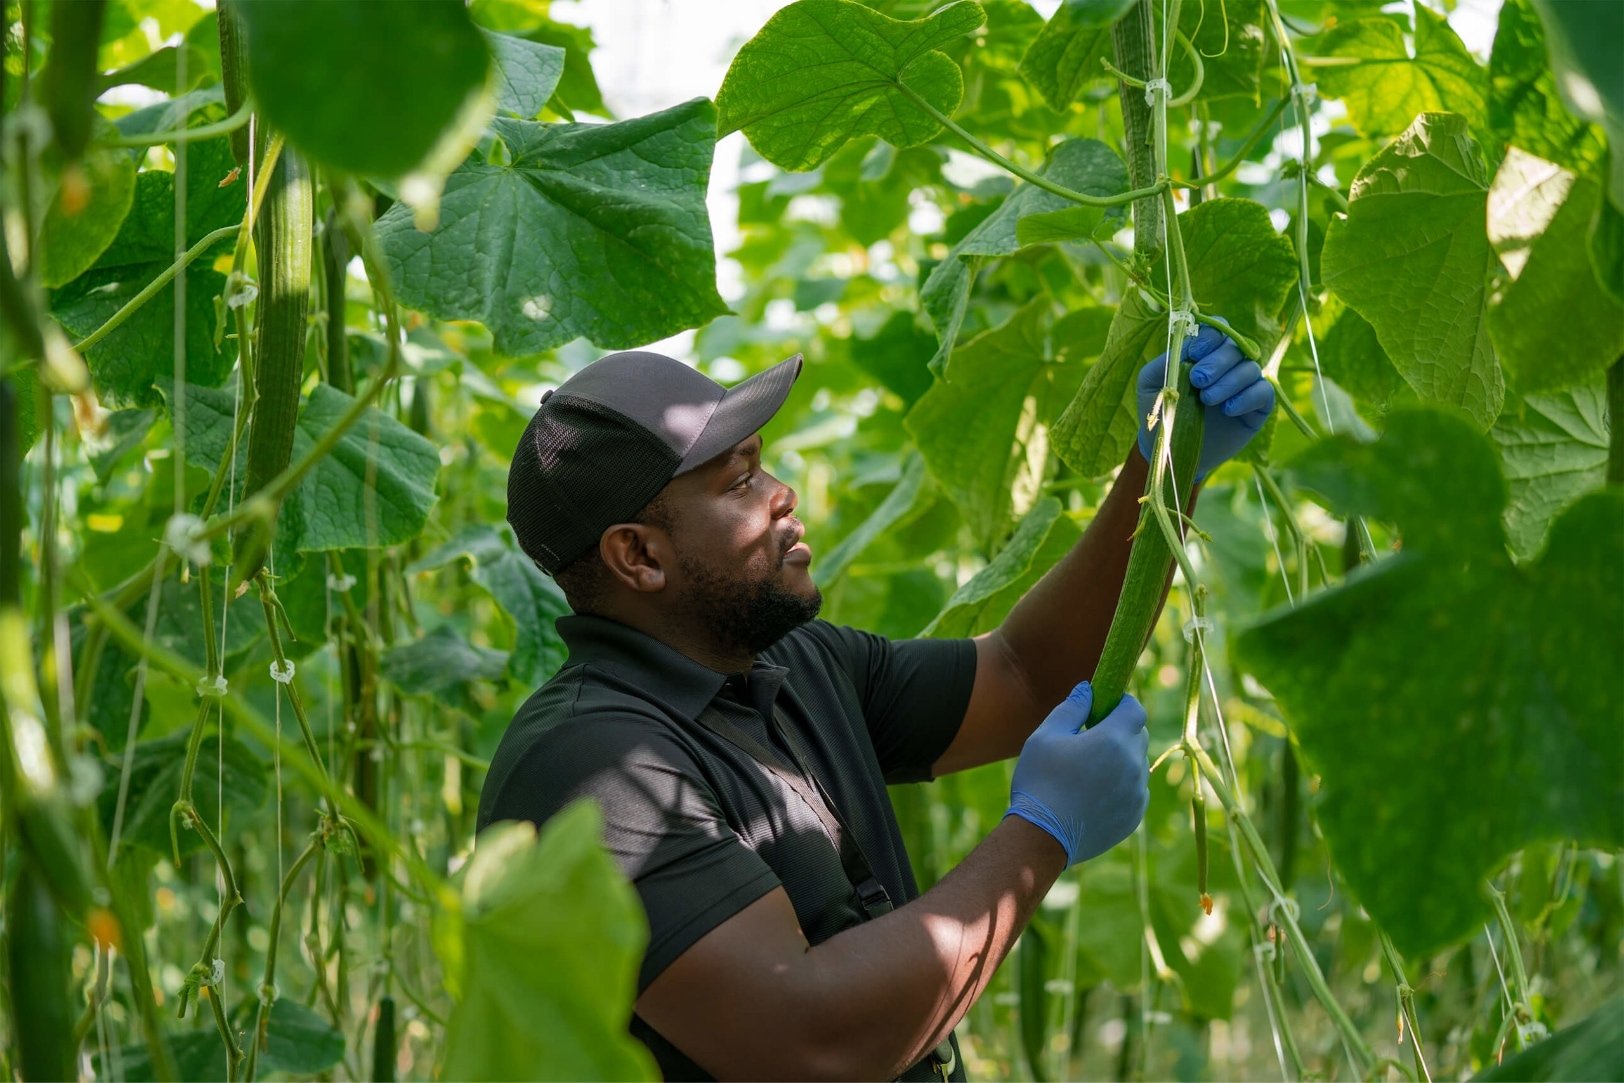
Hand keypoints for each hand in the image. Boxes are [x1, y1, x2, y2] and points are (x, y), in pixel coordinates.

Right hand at [1005, 683, 1148, 866]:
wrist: (1041, 837)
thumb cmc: (1040, 781)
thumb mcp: (1046, 736)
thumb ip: (1072, 708)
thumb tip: (1088, 690)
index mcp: (1113, 740)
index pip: (1135, 710)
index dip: (1122, 704)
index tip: (1104, 708)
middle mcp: (1133, 765)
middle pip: (1139, 735)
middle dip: (1120, 731)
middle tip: (1091, 739)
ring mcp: (1137, 794)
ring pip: (1137, 764)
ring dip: (1121, 760)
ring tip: (1089, 772)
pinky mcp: (1134, 816)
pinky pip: (1135, 791)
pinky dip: (1121, 786)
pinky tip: (1093, 794)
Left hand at [1136, 324, 1273, 480]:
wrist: (1173, 449)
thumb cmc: (1162, 411)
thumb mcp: (1152, 384)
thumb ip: (1165, 362)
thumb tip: (1187, 348)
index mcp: (1205, 353)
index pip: (1217, 329)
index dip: (1209, 337)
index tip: (1194, 354)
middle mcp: (1228, 364)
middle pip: (1235, 346)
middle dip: (1217, 361)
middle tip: (1198, 380)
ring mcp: (1245, 384)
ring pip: (1250, 368)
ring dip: (1229, 381)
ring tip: (1207, 400)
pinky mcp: (1257, 406)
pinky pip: (1264, 391)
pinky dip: (1246, 397)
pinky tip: (1227, 410)